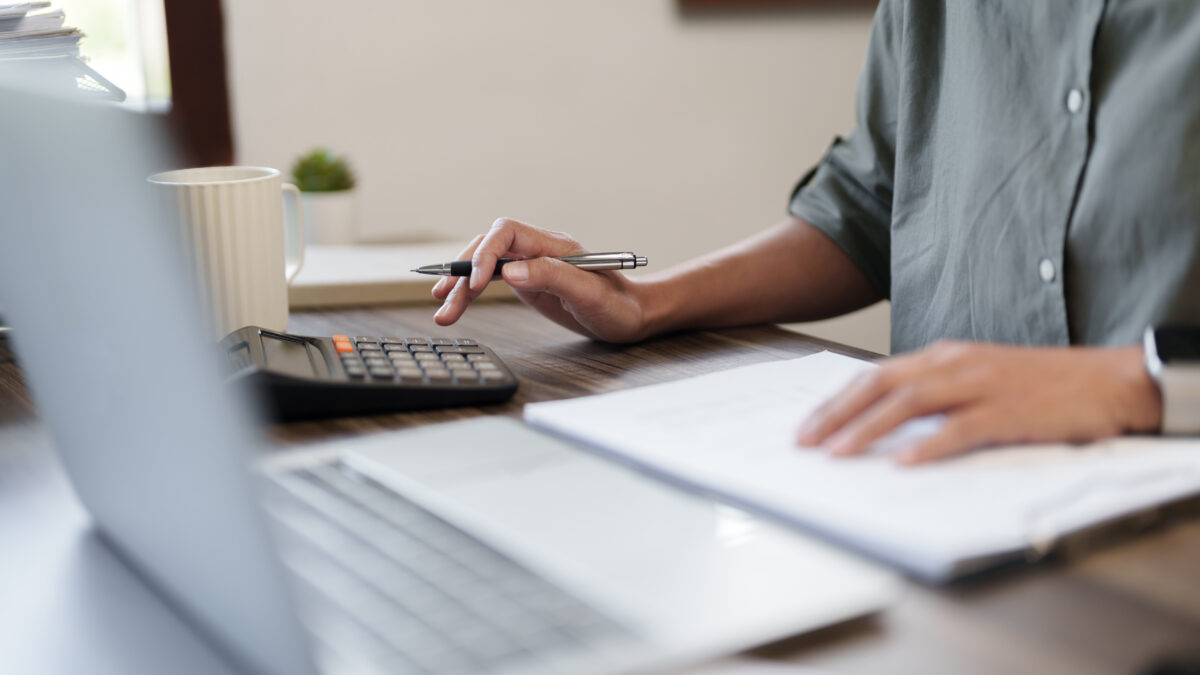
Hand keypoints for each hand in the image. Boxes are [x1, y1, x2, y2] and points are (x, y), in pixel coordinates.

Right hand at [432, 218, 652, 341]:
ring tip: (442, 311)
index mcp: (554, 245)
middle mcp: (539, 250)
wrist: (633, 316)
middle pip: (489, 248)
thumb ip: (553, 277)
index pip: (506, 233)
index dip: (485, 254)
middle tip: (444, 301)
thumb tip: (510, 272)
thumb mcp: (590, 294)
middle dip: (462, 273)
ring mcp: (531, 265)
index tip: (474, 284)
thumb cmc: (619, 306)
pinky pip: (491, 280)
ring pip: (485, 266)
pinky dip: (471, 292)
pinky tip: (455, 304)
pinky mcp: (528, 282)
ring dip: (460, 286)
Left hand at [796, 341, 1162, 464]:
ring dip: (869, 429)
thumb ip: (935, 396)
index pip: (875, 376)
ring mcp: (981, 385)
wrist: (1106, 380)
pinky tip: (905, 464)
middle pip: (880, 384)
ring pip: (911, 403)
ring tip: (838, 454)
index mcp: (942, 357)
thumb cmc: (1040, 385)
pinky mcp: (1010, 411)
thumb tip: (885, 425)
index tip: (806, 428)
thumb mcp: (977, 379)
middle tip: (805, 442)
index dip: (836, 402)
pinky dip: (931, 446)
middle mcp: (954, 364)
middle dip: (836, 414)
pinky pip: (962, 429)